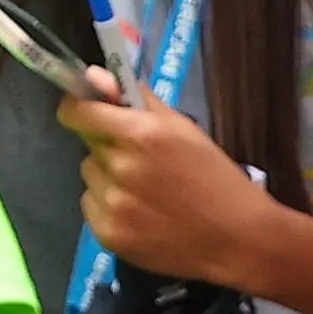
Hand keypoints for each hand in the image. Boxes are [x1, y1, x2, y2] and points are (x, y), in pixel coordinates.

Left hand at [61, 86, 277, 290]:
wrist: (235, 237)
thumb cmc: (214, 177)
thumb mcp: (183, 128)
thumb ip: (135, 98)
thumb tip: (93, 76)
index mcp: (140, 134)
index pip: (80, 112)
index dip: (77, 109)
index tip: (84, 112)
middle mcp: (121, 167)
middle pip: (89, 145)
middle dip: (108, 147)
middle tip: (142, 161)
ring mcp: (113, 204)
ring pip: (90, 175)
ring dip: (108, 177)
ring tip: (146, 191)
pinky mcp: (109, 234)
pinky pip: (92, 205)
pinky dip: (109, 206)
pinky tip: (141, 212)